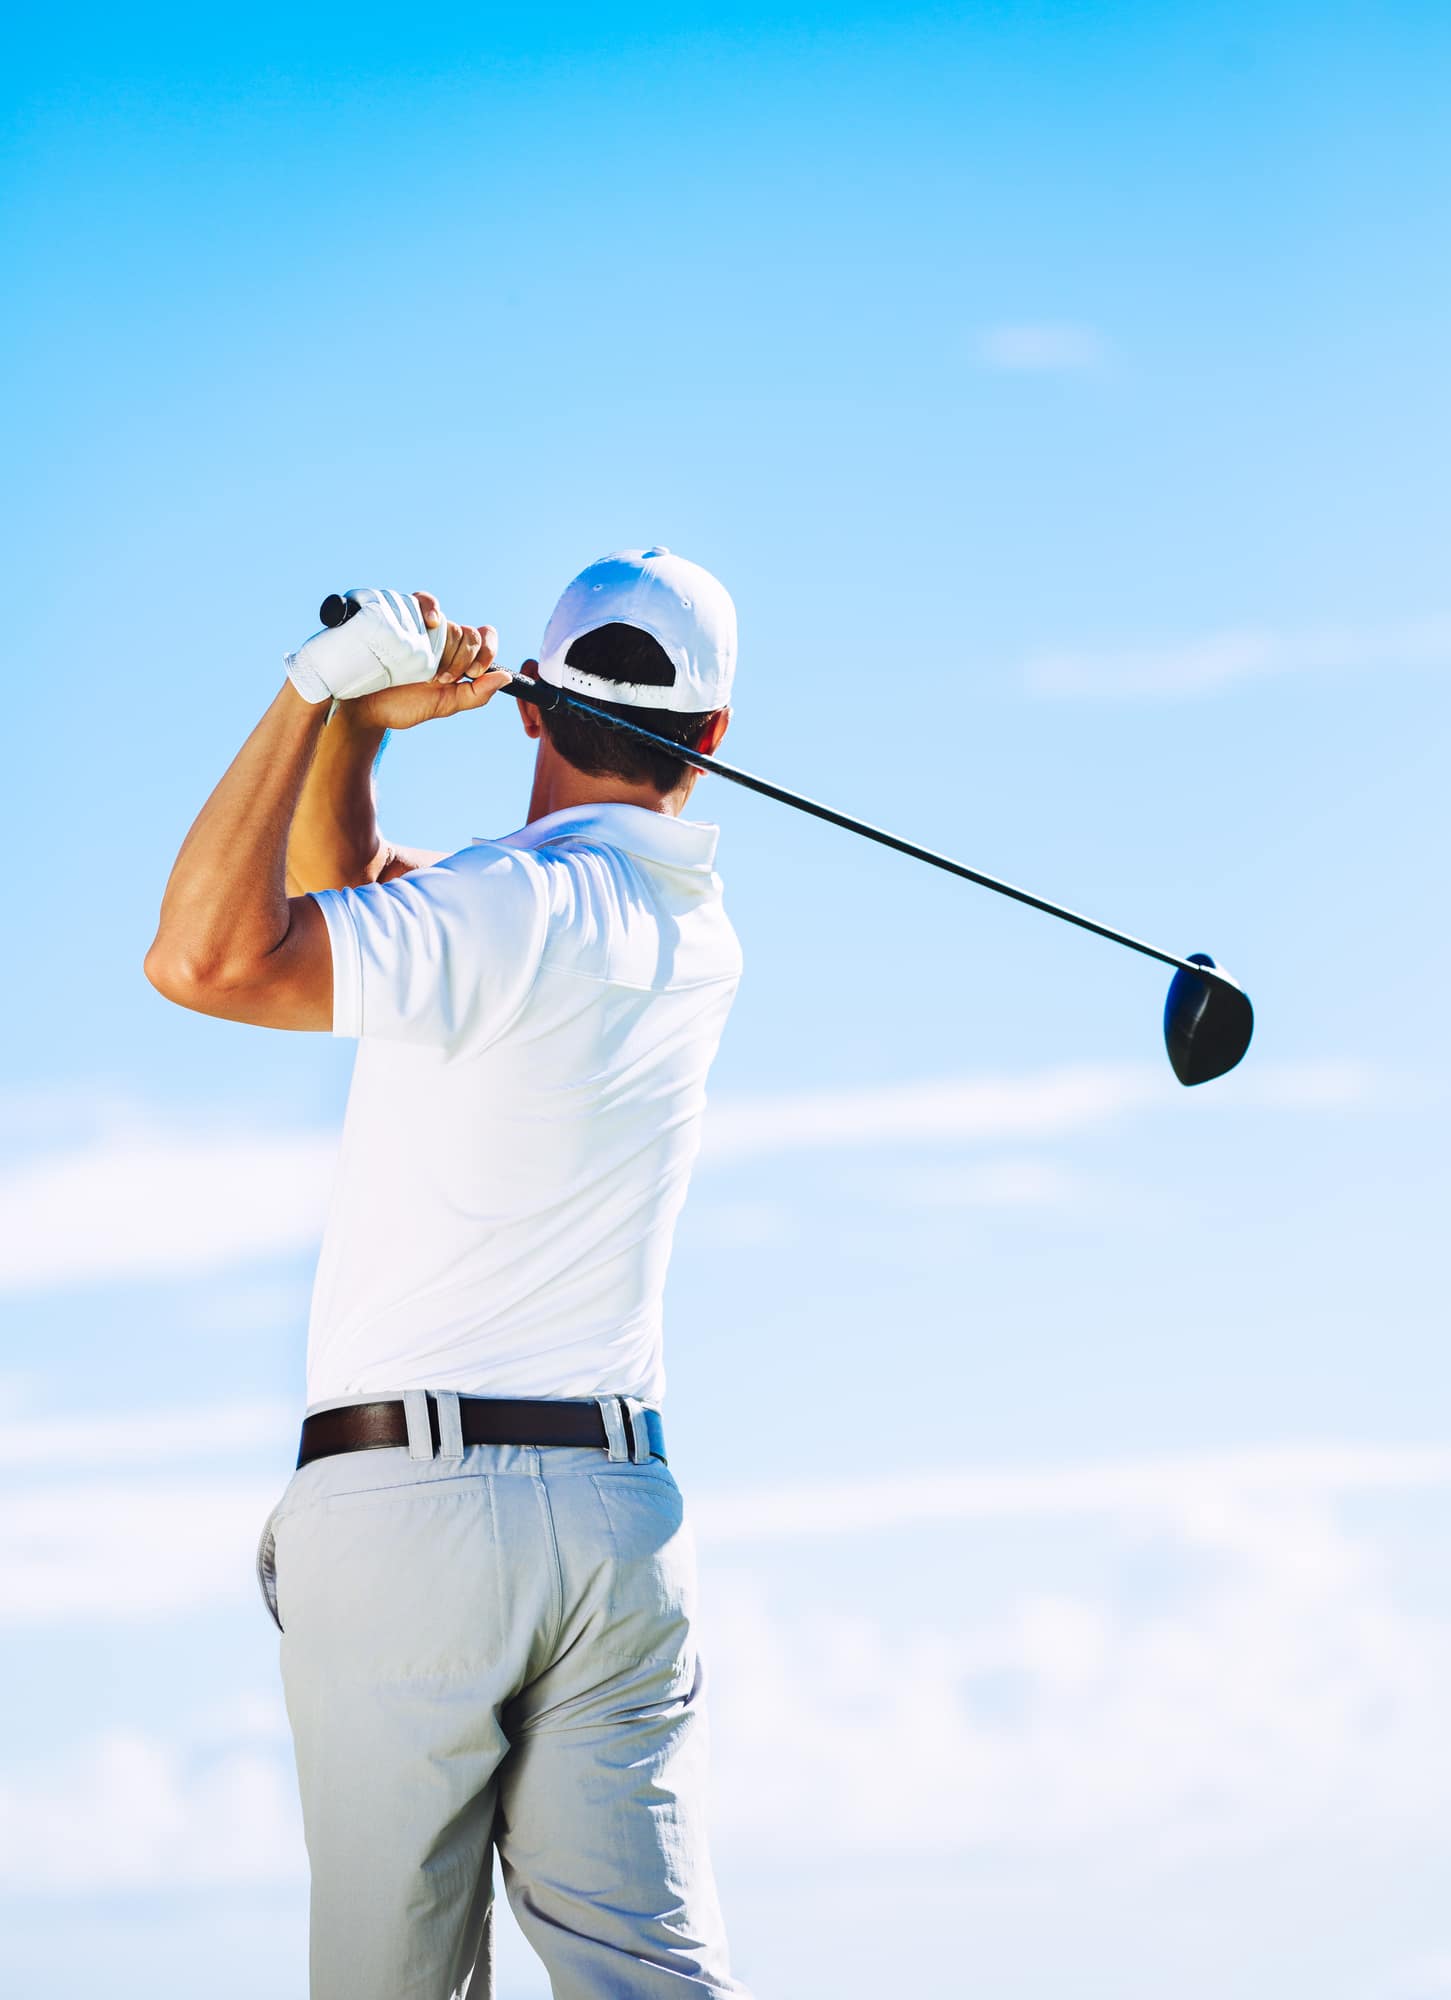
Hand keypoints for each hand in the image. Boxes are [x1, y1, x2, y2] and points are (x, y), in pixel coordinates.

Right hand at [340, 592, 512, 731]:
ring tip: (426, 668)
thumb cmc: (400, 705)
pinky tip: (431, 623)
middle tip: (440, 679)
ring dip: (445, 645)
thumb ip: (476, 694)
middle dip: (461, 659)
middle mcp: (438, 636)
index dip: (486, 651)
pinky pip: (423, 599)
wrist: (361, 708)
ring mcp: (418, 624)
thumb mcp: (444, 704)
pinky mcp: (399, 615)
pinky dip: (431, 607)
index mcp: (453, 654)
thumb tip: (506, 677)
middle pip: (466, 632)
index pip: (482, 637)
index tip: (475, 673)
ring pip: (448, 619)